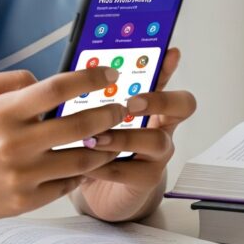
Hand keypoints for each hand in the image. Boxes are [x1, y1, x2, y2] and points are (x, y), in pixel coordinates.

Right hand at [0, 64, 129, 224]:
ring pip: (81, 159)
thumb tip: (44, 82)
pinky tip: (87, 163)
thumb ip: (11, 80)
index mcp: (4, 112)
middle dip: (108, 113)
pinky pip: (65, 185)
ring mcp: (22, 175)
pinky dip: (80, 173)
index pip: (57, 89)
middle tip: (120, 108)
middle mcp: (16, 143)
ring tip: (112, 138)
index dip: (89, 78)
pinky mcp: (24, 201)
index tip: (109, 72)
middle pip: (79, 125)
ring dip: (104, 147)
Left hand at [74, 47, 195, 222]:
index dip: (169, 67)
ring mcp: (157, 155)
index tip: (168, 53)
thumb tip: (62, 70)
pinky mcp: (146, 180)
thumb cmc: (96, 146)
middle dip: (160, 99)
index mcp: (148, 106)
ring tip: (95, 139)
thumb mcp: (92, 117)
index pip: (163, 79)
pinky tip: (87, 164)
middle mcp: (160, 127)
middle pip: (181, 106)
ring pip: (156, 141)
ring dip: (124, 138)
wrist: (95, 190)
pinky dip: (107, 166)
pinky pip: (132, 171)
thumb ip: (87, 96)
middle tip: (130, 103)